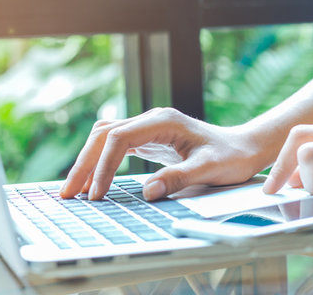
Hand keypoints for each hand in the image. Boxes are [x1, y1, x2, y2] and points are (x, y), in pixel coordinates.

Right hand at [59, 108, 269, 200]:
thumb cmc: (231, 157)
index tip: (97, 194)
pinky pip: (114, 146)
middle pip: (104, 135)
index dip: (103, 166)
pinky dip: (99, 162)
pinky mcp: (147, 138)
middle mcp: (151, 119)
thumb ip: (179, 178)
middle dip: (84, 164)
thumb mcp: (209, 169)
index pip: (119, 138)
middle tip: (69, 193)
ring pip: (104, 138)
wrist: (243, 148)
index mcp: (163, 121)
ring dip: (87, 162)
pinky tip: (92, 181)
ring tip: (73, 189)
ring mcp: (147, 127)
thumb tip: (148, 192)